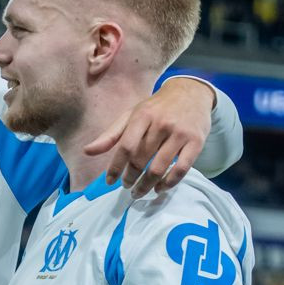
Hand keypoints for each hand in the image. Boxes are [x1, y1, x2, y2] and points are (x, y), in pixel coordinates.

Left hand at [84, 77, 214, 197]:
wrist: (191, 92)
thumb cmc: (156, 108)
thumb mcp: (131, 115)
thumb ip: (110, 135)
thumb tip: (87, 152)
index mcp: (142, 116)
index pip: (125, 146)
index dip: (115, 167)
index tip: (110, 181)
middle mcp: (161, 124)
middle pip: (141, 159)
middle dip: (130, 178)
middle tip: (126, 186)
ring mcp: (180, 133)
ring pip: (159, 167)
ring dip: (146, 185)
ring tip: (139, 192)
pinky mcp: (196, 142)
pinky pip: (181, 169)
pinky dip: (169, 183)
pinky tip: (159, 188)